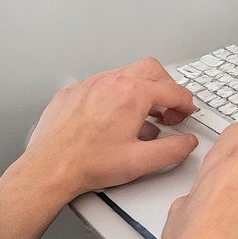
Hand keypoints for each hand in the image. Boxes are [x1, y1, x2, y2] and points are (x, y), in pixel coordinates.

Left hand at [0, 57, 198, 238]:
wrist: (49, 168)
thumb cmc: (90, 164)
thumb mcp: (142, 162)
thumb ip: (174, 150)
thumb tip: (187, 142)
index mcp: (132, 95)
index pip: (172, 90)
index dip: (186, 103)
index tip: (187, 113)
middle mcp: (112, 82)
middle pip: (152, 70)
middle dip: (166, 87)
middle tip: (168, 109)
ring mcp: (90, 84)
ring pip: (126, 74)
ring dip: (142, 90)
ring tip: (143, 117)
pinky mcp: (74, 91)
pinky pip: (103, 83)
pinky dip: (116, 95)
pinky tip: (114, 118)